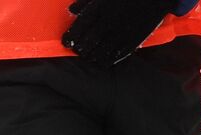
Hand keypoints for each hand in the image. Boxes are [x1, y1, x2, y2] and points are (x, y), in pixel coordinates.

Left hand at [62, 0, 184, 65]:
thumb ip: (86, 2)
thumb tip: (72, 11)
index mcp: (99, 9)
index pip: (80, 26)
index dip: (71, 36)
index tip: (65, 43)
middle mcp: (109, 22)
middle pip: (90, 40)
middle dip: (82, 48)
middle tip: (77, 52)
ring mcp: (122, 32)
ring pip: (104, 48)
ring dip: (94, 55)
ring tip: (88, 58)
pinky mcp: (134, 39)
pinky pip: (120, 52)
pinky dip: (110, 59)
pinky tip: (104, 62)